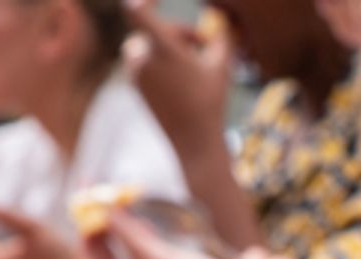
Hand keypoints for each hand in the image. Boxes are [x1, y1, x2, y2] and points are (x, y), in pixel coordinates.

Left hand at [78, 211, 243, 258]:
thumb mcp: (164, 257)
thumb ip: (130, 234)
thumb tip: (105, 209)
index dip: (86, 239)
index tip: (87, 212)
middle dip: (100, 238)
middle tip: (100, 207)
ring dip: (119, 243)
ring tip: (124, 214)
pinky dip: (134, 255)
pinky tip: (143, 231)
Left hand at [122, 0, 232, 161]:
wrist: (194, 143)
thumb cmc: (210, 103)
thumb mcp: (222, 66)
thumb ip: (223, 36)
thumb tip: (225, 18)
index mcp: (161, 47)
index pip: (138, 9)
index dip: (147, 0)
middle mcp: (142, 58)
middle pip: (155, 30)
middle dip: (177, 34)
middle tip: (201, 45)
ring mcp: (136, 73)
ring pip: (147, 45)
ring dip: (167, 48)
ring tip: (190, 63)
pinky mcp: (135, 86)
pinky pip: (143, 62)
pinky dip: (159, 63)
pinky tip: (179, 78)